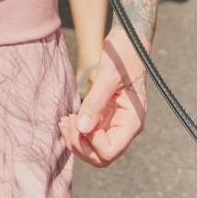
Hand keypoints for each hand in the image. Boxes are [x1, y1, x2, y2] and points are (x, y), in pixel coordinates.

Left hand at [60, 26, 148, 166]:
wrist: (129, 41)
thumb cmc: (124, 55)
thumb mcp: (108, 76)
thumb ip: (96, 102)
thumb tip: (82, 128)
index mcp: (132, 121)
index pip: (110, 151)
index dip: (91, 142)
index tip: (79, 121)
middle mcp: (125, 127)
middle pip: (102, 157)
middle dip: (81, 146)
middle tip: (66, 122)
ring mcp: (115, 123)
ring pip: (95, 149)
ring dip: (77, 141)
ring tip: (64, 121)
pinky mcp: (106, 116)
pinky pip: (91, 134)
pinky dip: (77, 132)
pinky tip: (68, 118)